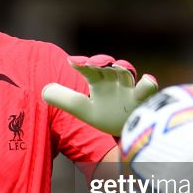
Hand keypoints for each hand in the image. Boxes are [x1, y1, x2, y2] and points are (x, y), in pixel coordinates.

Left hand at [41, 54, 157, 135]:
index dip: (82, 64)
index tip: (72, 61)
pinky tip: (148, 79)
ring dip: (121, 68)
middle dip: (101, 62)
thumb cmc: (107, 115)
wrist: (132, 131)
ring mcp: (131, 90)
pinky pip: (149, 90)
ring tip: (115, 66)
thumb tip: (44, 91)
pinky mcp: (144, 101)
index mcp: (101, 83)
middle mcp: (115, 82)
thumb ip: (65, 100)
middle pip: (109, 67)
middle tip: (92, 62)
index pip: (90, 70)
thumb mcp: (84, 109)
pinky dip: (148, 84)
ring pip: (127, 74)